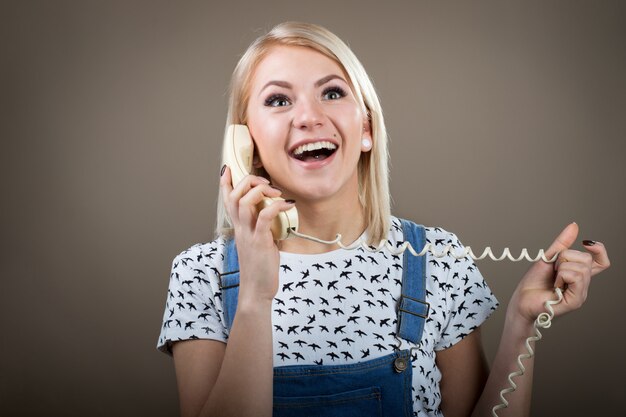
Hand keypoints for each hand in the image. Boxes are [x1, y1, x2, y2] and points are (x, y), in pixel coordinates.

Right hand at [219, 166, 294, 302]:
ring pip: (244, 202)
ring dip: (260, 190)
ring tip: (276, 192)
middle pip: (234, 195)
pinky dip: (275, 206)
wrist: (256, 291)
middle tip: (266, 182)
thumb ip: (264, 229)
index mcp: (239, 228)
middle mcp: (240, 229)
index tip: (227, 168)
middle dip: (248, 181)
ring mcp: (248, 235)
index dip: (226, 183)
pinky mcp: (259, 242)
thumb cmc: (260, 269)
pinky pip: (263, 216)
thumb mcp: (260, 244)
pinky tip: (287, 204)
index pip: (227, 201)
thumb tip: (278, 217)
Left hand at [508, 222, 610, 322]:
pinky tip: (556, 286)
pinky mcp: (575, 301)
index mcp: (579, 274)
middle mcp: (583, 284)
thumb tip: (574, 226)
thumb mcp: (548, 257)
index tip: (585, 243)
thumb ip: (562, 243)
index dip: (599, 249)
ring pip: (581, 267)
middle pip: (587, 259)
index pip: (601, 261)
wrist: (521, 299)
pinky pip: (576, 278)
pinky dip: (562, 276)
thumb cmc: (534, 282)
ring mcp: (581, 293)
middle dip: (565, 257)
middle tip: (554, 269)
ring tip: (554, 279)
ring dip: (561, 268)